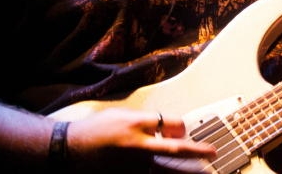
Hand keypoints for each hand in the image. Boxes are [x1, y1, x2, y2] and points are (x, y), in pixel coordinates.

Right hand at [65, 107, 216, 171]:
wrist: (68, 150)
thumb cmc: (95, 130)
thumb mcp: (121, 115)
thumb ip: (145, 121)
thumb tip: (167, 130)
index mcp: (137, 125)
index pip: (171, 124)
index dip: (181, 128)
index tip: (181, 132)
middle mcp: (138, 146)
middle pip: (176, 152)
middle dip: (198, 153)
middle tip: (213, 154)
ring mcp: (133, 166)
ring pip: (166, 170)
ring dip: (184, 171)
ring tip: (202, 172)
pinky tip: (169, 173)